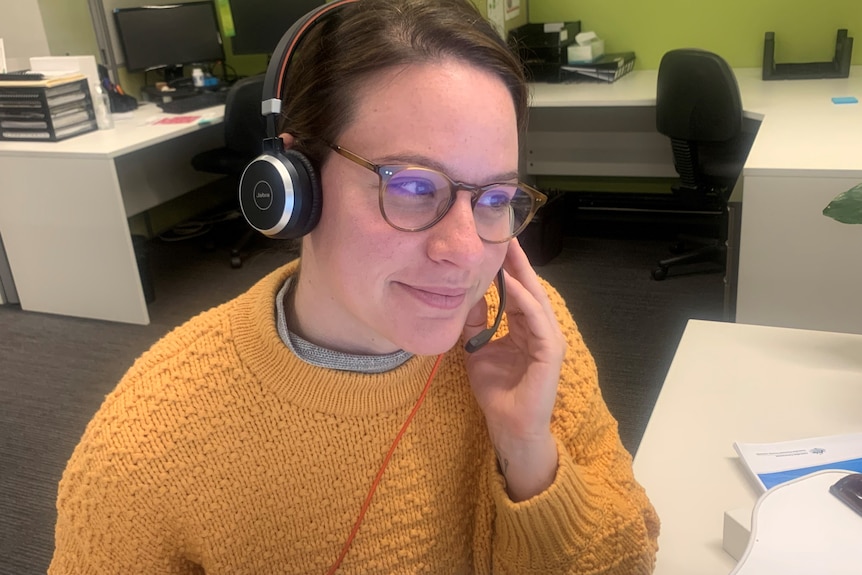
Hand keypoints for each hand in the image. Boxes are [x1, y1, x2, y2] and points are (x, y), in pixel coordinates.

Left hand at [462, 240, 565, 500]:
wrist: (509, 426)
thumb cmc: (497, 391)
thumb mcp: (476, 349)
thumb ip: (475, 322)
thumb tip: (462, 293)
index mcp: (524, 326)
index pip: (516, 288)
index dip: (505, 265)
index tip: (491, 240)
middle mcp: (540, 327)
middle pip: (527, 286)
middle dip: (516, 259)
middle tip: (502, 230)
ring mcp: (548, 338)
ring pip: (534, 297)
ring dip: (520, 272)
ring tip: (505, 248)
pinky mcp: (550, 351)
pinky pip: (536, 319)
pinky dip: (523, 299)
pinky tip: (509, 283)